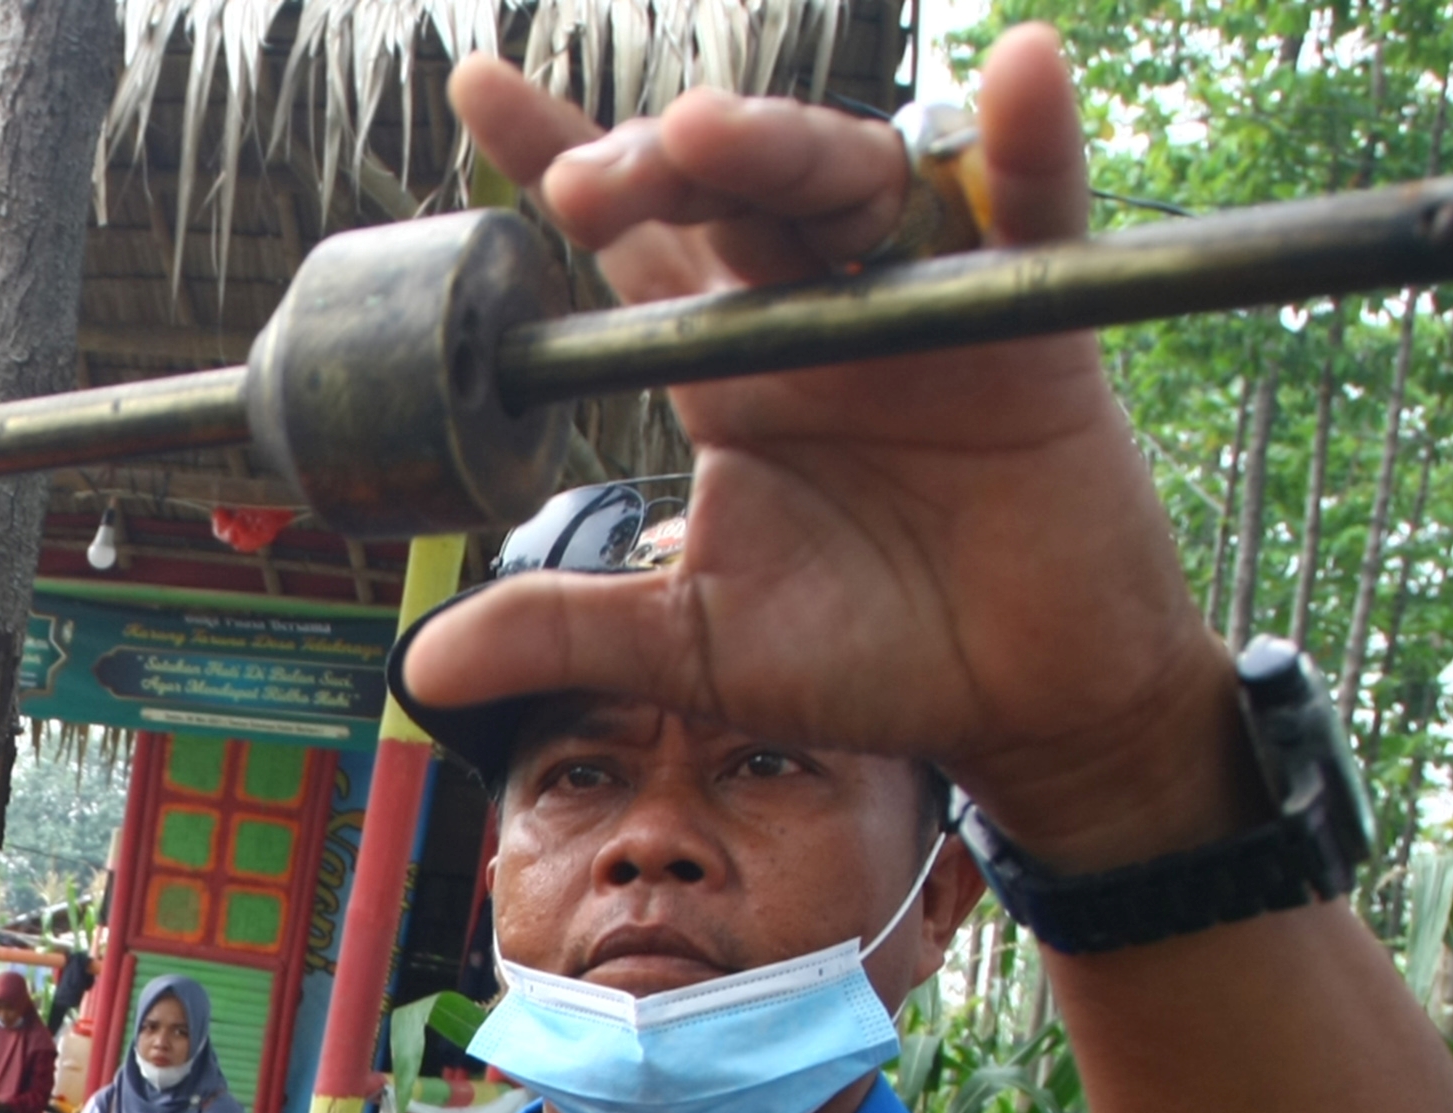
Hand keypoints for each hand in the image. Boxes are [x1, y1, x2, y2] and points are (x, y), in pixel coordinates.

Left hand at [412, 29, 1262, 872]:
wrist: (1015, 703)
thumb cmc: (864, 657)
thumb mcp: (689, 642)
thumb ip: (563, 630)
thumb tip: (418, 663)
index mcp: (726, 371)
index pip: (632, 245)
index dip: (560, 157)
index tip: (478, 84)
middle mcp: (812, 314)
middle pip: (727, 192)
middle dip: (654, 165)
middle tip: (586, 184)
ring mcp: (919, 305)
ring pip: (847, 180)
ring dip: (776, 145)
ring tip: (706, 132)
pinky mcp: (1031, 323)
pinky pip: (1035, 207)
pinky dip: (1030, 139)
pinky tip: (1018, 69)